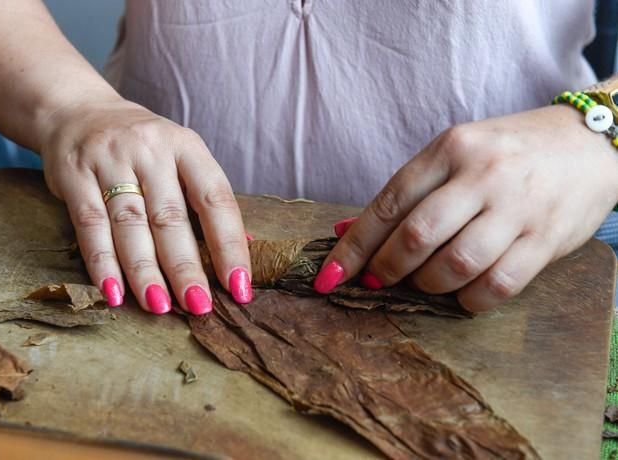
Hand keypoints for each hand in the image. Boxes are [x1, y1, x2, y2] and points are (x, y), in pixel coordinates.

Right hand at [38, 97, 251, 314]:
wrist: (78, 111)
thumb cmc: (142, 147)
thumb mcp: (180, 156)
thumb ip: (205, 199)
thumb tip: (245, 246)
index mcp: (186, 146)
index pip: (215, 199)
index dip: (229, 245)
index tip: (239, 285)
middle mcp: (150, 149)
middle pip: (170, 217)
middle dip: (186, 266)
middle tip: (198, 305)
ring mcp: (109, 160)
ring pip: (130, 224)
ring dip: (145, 271)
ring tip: (159, 306)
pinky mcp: (73, 175)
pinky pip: (90, 225)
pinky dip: (102, 263)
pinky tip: (114, 293)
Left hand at [317, 105, 617, 311]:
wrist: (590, 143)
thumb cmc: (507, 152)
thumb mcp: (454, 155)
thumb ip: (405, 194)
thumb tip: (347, 232)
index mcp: (450, 148)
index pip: (388, 204)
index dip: (353, 248)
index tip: (328, 278)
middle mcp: (483, 175)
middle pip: (417, 236)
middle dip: (386, 269)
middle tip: (379, 280)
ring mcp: (518, 207)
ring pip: (455, 265)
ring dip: (428, 285)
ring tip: (425, 281)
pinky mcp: (547, 239)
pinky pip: (497, 286)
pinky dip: (468, 300)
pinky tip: (462, 293)